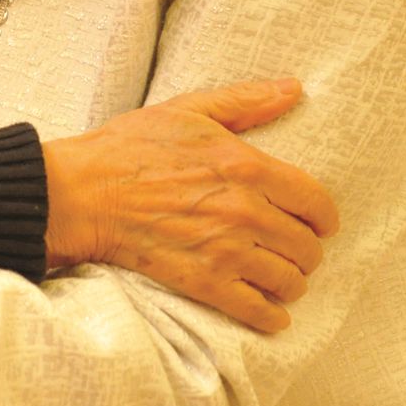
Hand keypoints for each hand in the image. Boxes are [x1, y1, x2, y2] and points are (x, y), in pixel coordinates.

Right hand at [42, 77, 338, 332]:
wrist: (81, 193)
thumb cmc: (130, 146)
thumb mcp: (188, 109)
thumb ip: (245, 101)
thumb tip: (294, 88)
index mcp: (246, 165)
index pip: (315, 203)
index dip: (323, 217)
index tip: (317, 222)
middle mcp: (244, 210)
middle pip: (307, 247)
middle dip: (305, 250)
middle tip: (291, 248)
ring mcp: (225, 251)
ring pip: (289, 281)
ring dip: (290, 282)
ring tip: (279, 276)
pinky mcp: (204, 283)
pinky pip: (259, 312)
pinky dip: (272, 317)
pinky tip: (270, 312)